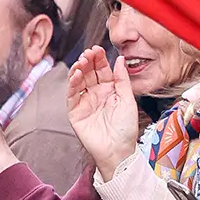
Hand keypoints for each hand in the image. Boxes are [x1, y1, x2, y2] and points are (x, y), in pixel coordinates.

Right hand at [66, 47, 138, 179]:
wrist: (118, 150)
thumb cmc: (126, 128)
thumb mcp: (127, 100)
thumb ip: (122, 79)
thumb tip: (120, 59)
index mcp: (109, 90)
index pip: (102, 70)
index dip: (99, 59)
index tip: (98, 49)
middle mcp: (96, 94)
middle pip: (89, 73)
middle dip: (88, 61)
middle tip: (88, 53)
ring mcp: (84, 102)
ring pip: (78, 81)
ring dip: (78, 69)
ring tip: (81, 61)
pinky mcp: (75, 112)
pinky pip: (72, 95)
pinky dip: (72, 83)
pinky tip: (76, 74)